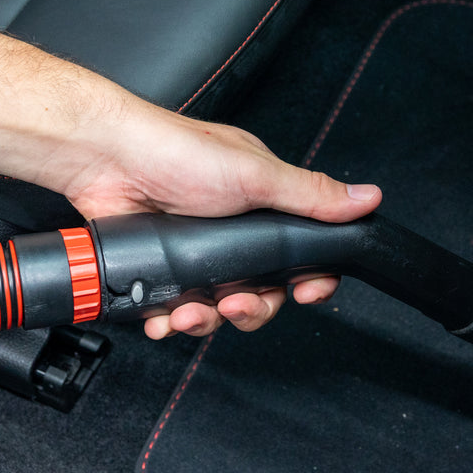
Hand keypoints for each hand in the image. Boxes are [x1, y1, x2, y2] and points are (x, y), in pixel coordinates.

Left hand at [42, 102, 380, 338]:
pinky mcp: (160, 268)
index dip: (309, 279)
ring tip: (190, 311)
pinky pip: (174, 309)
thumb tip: (367, 199)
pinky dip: (169, 320)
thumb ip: (311, 195)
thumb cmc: (175, 152)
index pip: (302, 253)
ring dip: (205, 319)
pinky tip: (163, 316)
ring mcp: (194, 252)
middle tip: (236, 305)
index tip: (307, 291)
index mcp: (263, 204)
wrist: (104, 159)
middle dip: (251, 307)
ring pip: (216, 307)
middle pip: (261, 291)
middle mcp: (231, 231)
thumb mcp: (255, 174)